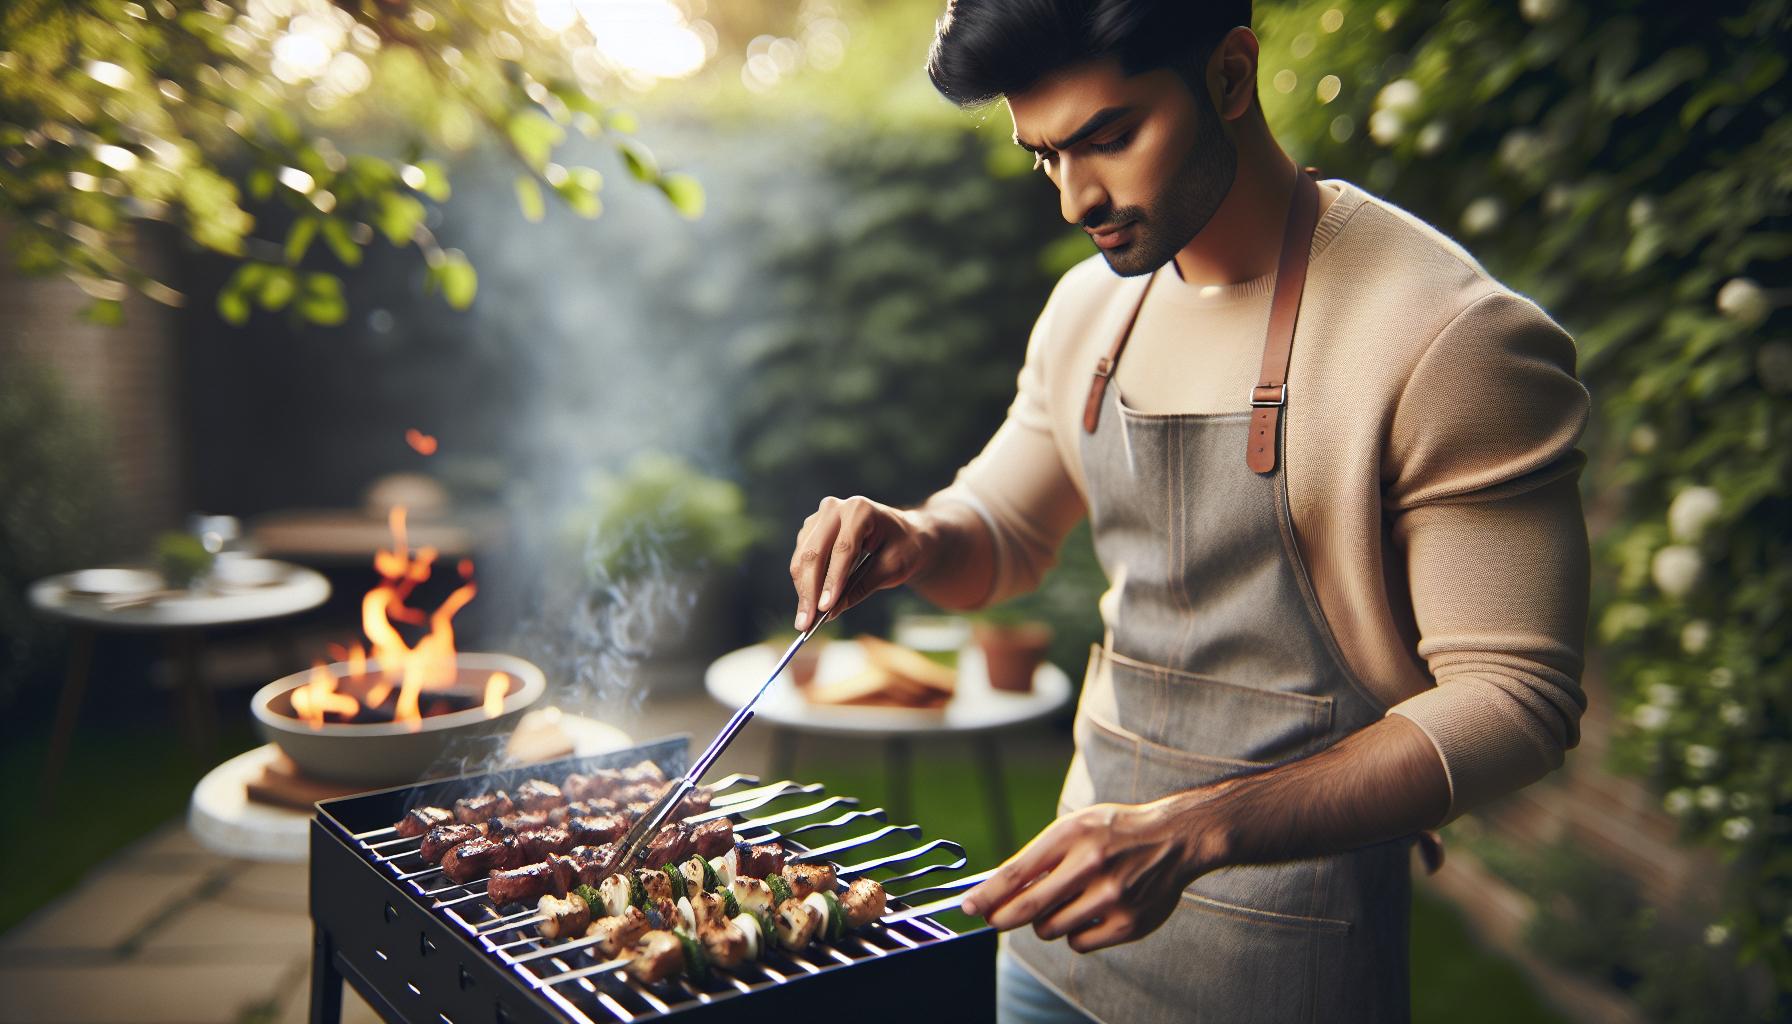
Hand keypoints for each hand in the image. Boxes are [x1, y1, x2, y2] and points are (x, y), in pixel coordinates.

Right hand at [789, 495, 939, 630]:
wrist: (904, 534)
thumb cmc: (904, 548)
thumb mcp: (893, 568)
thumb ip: (863, 587)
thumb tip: (831, 611)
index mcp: (860, 510)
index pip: (843, 548)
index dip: (832, 580)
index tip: (825, 608)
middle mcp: (834, 508)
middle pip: (815, 552)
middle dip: (810, 591)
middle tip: (806, 624)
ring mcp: (819, 518)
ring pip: (802, 558)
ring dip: (802, 591)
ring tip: (804, 621)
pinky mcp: (810, 531)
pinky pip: (801, 559)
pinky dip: (803, 584)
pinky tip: (808, 606)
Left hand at [960, 795, 1229, 952]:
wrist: (1174, 838)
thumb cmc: (1113, 832)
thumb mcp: (1075, 827)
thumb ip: (1040, 857)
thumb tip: (996, 891)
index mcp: (1072, 835)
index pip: (1016, 873)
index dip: (986, 895)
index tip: (967, 907)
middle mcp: (1091, 865)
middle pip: (1028, 908)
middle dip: (1001, 918)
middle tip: (993, 920)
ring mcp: (1111, 897)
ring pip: (1051, 928)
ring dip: (1046, 922)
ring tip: (1063, 903)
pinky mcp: (1128, 924)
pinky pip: (1078, 943)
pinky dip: (1074, 933)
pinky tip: (1088, 914)